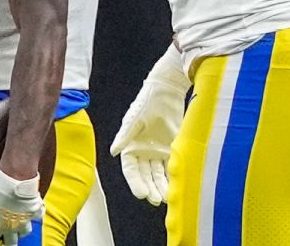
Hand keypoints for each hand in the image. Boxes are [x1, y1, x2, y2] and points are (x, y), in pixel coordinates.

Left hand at [0, 168, 45, 245]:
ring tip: (21, 231)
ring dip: (23, 232)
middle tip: (7, 245)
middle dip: (9, 245)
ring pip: (26, 231)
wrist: (15, 178)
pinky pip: (39, 215)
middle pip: (12, 242)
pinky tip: (37, 212)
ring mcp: (25, 219)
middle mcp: (11, 226)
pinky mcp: (35, 208)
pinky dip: (38, 214)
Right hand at [109, 45, 190, 205]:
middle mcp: (142, 152)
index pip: (131, 170)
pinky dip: (172, 177)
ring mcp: (157, 151)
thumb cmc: (147, 102)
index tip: (142, 194)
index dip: (135, 182)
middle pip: (144, 175)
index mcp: (130, 146)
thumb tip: (113, 151)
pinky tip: (176, 187)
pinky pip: (170, 167)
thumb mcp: (135, 119)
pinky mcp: (171, 149)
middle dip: (149, 188)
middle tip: (155, 199)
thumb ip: (125, 135)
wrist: (167, 90)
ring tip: (166, 198)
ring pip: (158, 174)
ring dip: (161, 186)